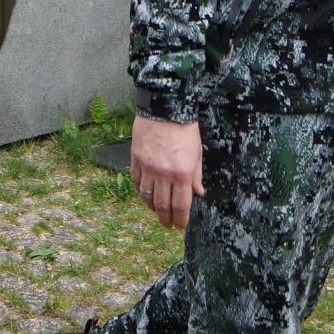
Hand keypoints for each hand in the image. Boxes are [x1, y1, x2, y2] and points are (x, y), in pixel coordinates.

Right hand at [130, 115, 203, 229]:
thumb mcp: (197, 153)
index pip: (180, 205)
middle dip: (165, 219)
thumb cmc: (184, 129)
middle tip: (167, 224)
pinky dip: (140, 191)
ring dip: (152, 207)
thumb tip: (198, 193)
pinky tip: (145, 194)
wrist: (166, 107)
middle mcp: (164, 173)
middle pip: (162, 205)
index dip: (180, 219)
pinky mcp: (136, 159)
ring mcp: (148, 167)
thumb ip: (196, 175)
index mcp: (182, 173)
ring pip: (146, 196)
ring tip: (156, 211)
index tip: (180, 225)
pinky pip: (136, 181)